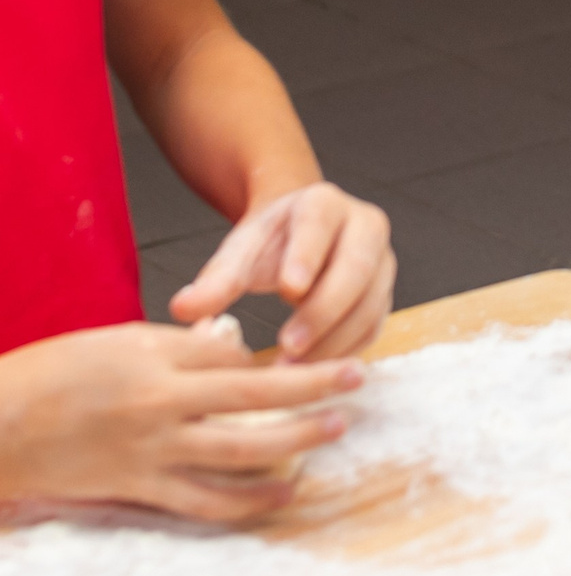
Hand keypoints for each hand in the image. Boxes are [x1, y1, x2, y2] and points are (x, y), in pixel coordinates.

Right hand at [0, 321, 362, 520]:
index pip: (232, 353)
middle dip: (312, 384)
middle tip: (357, 375)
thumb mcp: (117, 341)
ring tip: (337, 426)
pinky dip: (251, 498)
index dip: (270, 353)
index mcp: (155, 361)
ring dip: (297, 439)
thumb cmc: (52, 375)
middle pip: (255, 394)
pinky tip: (285, 489)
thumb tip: (228, 344)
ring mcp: (153, 451)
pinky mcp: (141, 488)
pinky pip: (208, 500)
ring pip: (242, 449)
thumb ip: (177, 345)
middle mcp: (161, 406)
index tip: (304, 347)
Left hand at [169, 183, 395, 361]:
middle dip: (324, 310)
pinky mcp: (384, 294)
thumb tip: (182, 308)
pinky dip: (345, 351)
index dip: (307, 257)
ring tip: (293, 369)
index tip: (287, 291)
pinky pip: (373, 326)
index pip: (320, 225)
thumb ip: (216, 280)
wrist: (300, 238)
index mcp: (324, 204)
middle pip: (357, 267)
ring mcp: (382, 261)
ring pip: (370, 302)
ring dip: (334, 339)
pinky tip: (312, 371)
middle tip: (288, 345)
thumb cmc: (269, 245)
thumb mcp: (240, 252)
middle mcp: (364, 227)